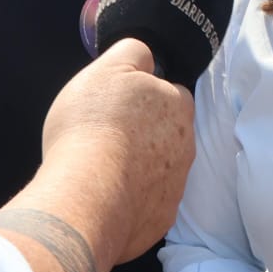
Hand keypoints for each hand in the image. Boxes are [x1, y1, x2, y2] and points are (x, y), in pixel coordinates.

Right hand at [41, 37, 194, 262]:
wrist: (86, 195)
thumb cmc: (94, 125)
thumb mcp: (108, 69)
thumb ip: (133, 53)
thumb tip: (147, 56)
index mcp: (177, 106)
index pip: (172, 93)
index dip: (146, 95)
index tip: (120, 104)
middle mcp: (186, 147)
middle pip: (169, 133)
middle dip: (145, 133)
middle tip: (109, 134)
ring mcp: (175, 187)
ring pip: (160, 169)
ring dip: (139, 166)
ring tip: (103, 166)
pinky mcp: (161, 219)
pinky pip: (148, 204)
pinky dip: (131, 199)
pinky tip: (105, 194)